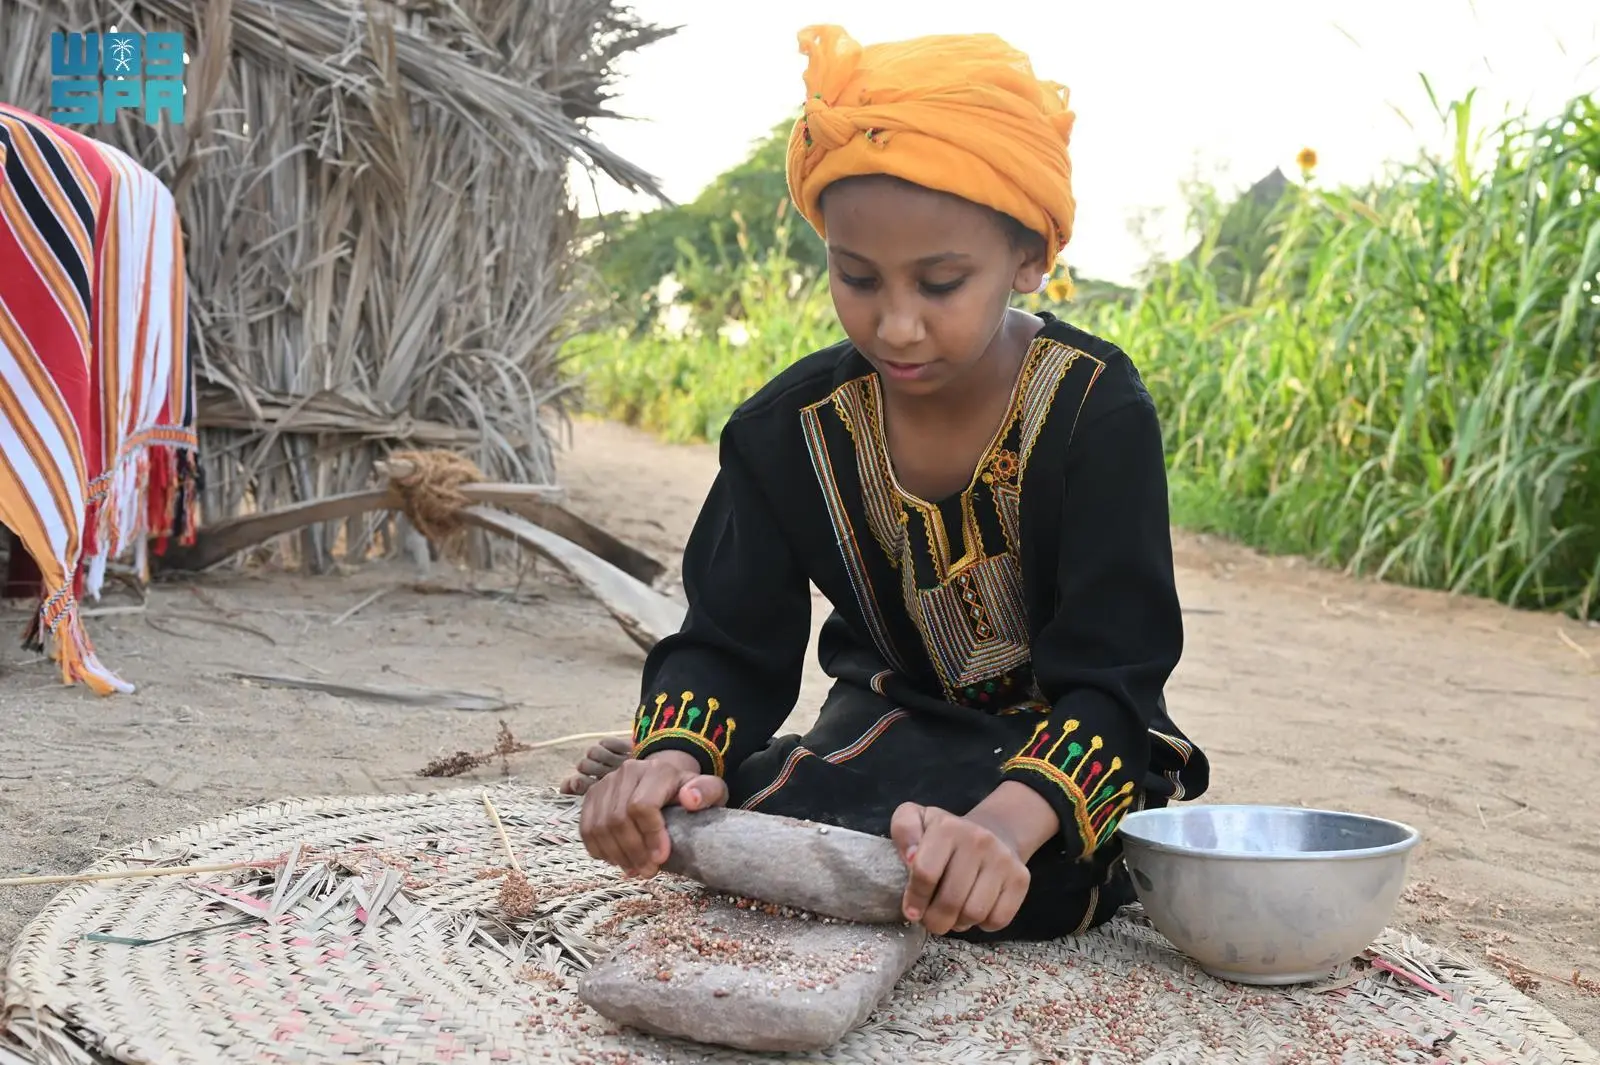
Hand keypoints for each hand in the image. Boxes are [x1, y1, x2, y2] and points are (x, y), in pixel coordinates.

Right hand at [579, 750, 727, 877]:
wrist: (666, 779)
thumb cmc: (690, 791)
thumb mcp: (712, 790)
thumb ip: (708, 792)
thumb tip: (690, 800)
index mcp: (657, 770)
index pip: (642, 806)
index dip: (649, 836)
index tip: (661, 859)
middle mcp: (627, 771)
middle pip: (618, 819)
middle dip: (633, 852)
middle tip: (648, 872)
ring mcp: (606, 782)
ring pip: (599, 825)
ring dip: (615, 855)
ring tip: (634, 870)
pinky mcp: (592, 795)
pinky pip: (586, 827)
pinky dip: (598, 849)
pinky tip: (616, 860)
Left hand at [890, 803, 1030, 935]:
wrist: (994, 830)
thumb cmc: (946, 834)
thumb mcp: (916, 819)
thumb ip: (904, 830)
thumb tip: (910, 857)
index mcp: (948, 828)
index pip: (926, 873)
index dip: (915, 899)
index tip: (912, 911)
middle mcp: (979, 841)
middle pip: (950, 900)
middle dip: (934, 920)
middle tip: (931, 921)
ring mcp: (1003, 860)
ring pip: (974, 913)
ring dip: (958, 924)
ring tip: (952, 915)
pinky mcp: (1020, 878)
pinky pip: (999, 919)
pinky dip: (983, 925)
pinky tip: (975, 912)